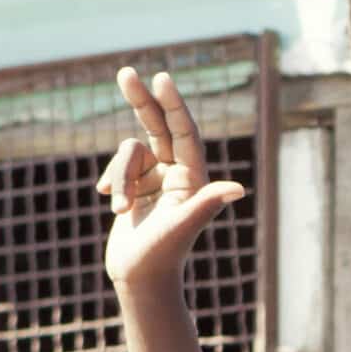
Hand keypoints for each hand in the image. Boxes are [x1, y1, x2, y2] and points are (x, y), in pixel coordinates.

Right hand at [98, 67, 244, 290]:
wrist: (141, 279)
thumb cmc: (164, 255)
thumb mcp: (183, 226)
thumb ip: (207, 202)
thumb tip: (238, 189)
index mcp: (194, 177)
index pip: (185, 132)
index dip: (173, 105)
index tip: (161, 80)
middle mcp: (177, 173)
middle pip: (158, 126)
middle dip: (141, 100)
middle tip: (126, 72)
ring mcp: (155, 178)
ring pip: (129, 153)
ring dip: (121, 178)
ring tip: (122, 211)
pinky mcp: (135, 186)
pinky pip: (118, 168)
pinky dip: (113, 182)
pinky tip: (112, 203)